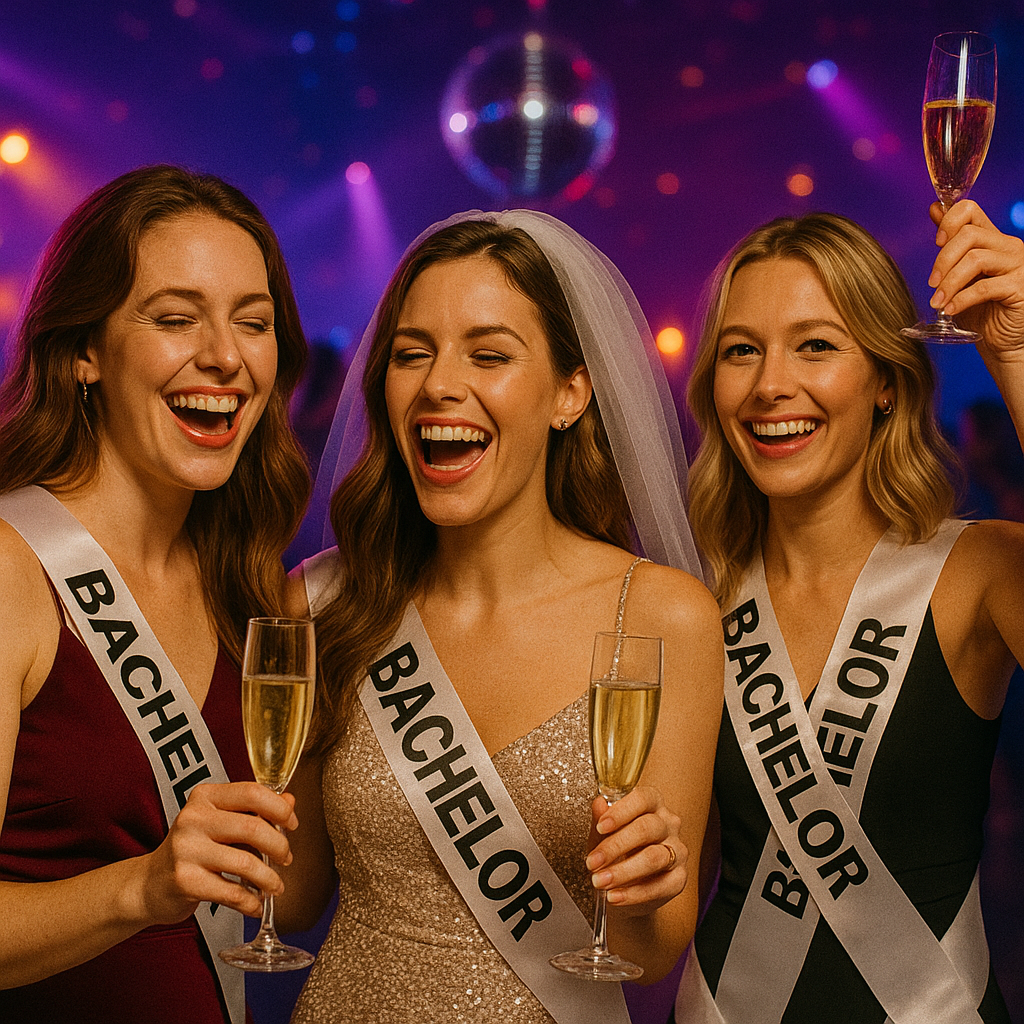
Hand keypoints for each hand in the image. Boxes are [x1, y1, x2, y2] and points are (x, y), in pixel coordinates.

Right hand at [136, 781, 297, 923]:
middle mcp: (193, 818)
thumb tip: (290, 801)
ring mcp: (186, 849)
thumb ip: (254, 810)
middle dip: (279, 846)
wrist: (149, 883)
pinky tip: (256, 905)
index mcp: (205, 796)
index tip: (291, 823)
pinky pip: (231, 892)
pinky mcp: (184, 880)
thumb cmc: (193, 849)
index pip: (252, 793)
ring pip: (246, 862)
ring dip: (268, 878)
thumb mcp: (220, 821)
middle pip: (253, 827)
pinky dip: (250, 902)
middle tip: (286, 858)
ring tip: (275, 886)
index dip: (279, 809)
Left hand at [584, 786, 686, 917]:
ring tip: (601, 881)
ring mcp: (677, 850)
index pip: (642, 799)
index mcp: (652, 804)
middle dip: (615, 846)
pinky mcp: (679, 878)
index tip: (601, 826)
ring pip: (654, 857)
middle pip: (646, 828)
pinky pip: (659, 886)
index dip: (621, 812)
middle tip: (593, 861)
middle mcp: (668, 824)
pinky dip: (633, 893)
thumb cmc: (618, 851)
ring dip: (623, 871)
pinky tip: (615, 896)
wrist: (629, 886)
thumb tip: (598, 804)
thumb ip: (600, 819)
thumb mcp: (603, 834)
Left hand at [928, 200, 1023, 359]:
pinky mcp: (1020, 287)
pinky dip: (962, 299)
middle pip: (969, 235)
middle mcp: (1007, 247)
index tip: (936, 242)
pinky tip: (950, 310)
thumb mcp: (961, 274)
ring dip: (949, 282)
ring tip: (938, 302)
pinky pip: (985, 287)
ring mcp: (1017, 265)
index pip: (970, 210)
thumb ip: (951, 244)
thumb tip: (935, 208)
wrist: (1003, 340)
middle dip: (943, 259)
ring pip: (975, 259)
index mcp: (991, 240)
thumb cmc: (982, 309)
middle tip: (932, 284)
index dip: (949, 221)